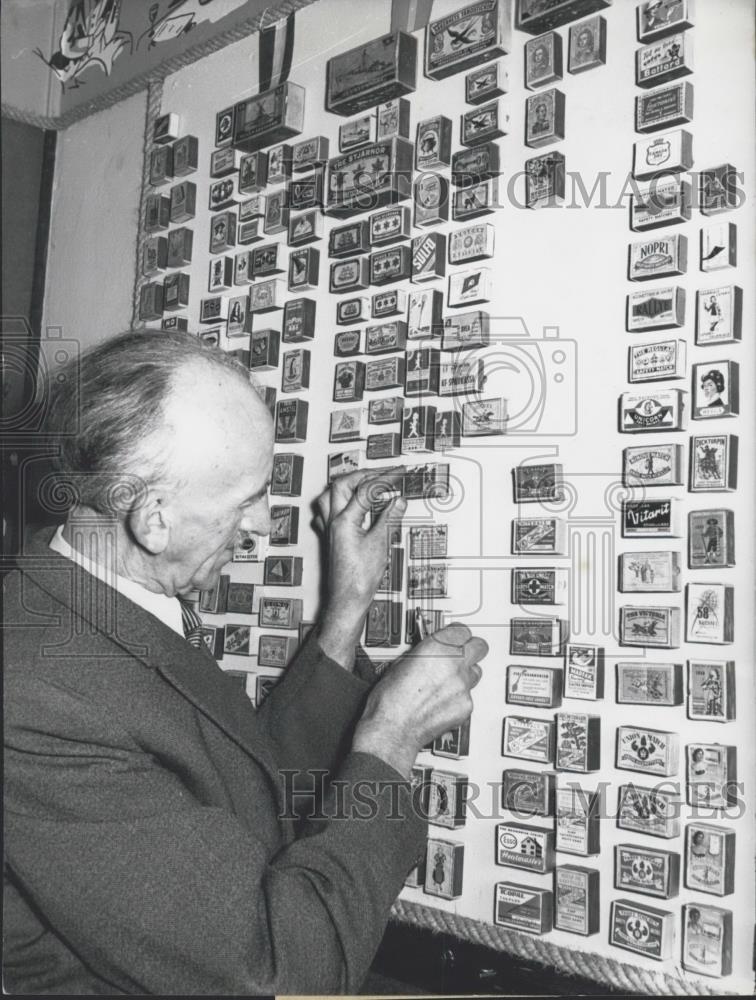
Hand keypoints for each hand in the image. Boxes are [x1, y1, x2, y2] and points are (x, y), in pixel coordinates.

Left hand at [315, 467, 406, 669]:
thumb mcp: (380, 545)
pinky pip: (325, 512)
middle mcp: (332, 522)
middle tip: (384, 473)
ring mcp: (328, 529)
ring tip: (365, 482)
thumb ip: (388, 519)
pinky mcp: (330, 538)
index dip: (385, 479)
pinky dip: (337, 503)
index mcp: (344, 521)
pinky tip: (347, 505)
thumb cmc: (359, 579)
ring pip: (329, 495)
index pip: (366, 490)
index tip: (399, 474)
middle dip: (364, 474)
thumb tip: (398, 501)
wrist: (347, 600)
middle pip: (343, 484)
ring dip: (347, 485)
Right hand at [352, 624, 487, 776]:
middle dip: (470, 649)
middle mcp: (454, 665)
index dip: (457, 634)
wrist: (392, 730)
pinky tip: (442, 702)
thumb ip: (426, 652)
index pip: (463, 631)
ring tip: (447, 682)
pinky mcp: (466, 706)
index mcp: (437, 648)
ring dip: (465, 674)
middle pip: (479, 647)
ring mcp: (463, 687)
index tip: (453, 637)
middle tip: (460, 653)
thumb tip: (433, 651)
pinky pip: (469, 695)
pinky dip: (458, 697)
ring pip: (475, 673)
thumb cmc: (390, 700)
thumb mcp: (401, 662)